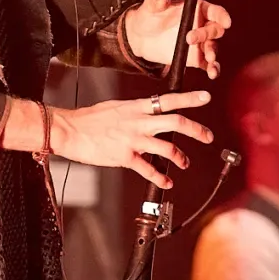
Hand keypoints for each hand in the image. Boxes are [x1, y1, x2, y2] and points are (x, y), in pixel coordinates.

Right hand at [50, 90, 213, 187]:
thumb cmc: (90, 119)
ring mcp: (133, 139)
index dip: (189, 98)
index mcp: (136, 107)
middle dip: (196, 129)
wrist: (70, 130)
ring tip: (185, 163)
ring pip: (167, 147)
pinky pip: (149, 169)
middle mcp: (138, 122)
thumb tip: (149, 115)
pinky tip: (167, 182)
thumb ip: (135, 112)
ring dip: (181, 157)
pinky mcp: (125, 157)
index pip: (168, 99)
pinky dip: (161, 178)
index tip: (206, 97)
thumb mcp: (116, 107)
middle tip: (208, 136)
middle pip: (175, 122)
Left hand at [121, 0, 230, 78]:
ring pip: (213, 48)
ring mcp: (200, 44)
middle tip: (189, 39)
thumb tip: (164, 1)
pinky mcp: (195, 58)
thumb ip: (156, 2)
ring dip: (212, 53)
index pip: (215, 12)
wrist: (141, 37)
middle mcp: (202, 26)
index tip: (226, 22)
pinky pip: (208, 65)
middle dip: (207, 34)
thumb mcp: (149, 6)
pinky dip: (213, 69)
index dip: (222, 16)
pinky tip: (212, 73)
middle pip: (214, 30)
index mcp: (196, 10)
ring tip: (208, 58)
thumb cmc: (149, 15)